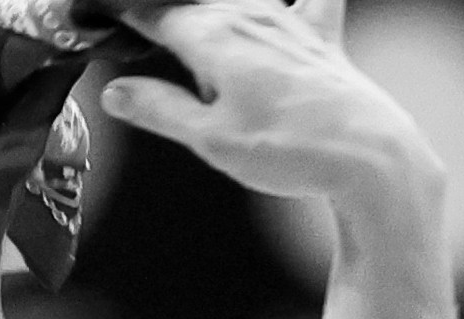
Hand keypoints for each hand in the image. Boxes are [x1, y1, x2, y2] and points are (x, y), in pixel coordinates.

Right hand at [97, 0, 436, 228]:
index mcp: (210, 36)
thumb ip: (160, 109)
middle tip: (134, 27)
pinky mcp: (320, 37)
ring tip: (191, 31)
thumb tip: (114, 90)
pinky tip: (282, 3)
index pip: (147, 11)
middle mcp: (246, 15)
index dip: (116, 15)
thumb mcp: (212, 141)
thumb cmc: (291, 152)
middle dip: (158, 12)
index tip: (93, 21)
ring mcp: (287, 20)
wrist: (371, 158)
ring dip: (208, 7)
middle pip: (188, 1)